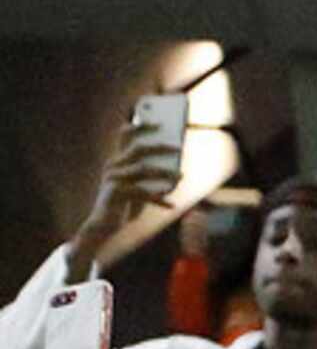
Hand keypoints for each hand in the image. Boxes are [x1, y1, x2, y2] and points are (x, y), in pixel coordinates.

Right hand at [70, 116, 184, 263]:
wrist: (103, 227)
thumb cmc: (124, 204)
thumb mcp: (140, 187)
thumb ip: (153, 174)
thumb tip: (176, 165)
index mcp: (117, 161)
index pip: (126, 135)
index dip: (141, 125)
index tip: (160, 121)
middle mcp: (113, 166)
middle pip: (139, 149)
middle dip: (160, 145)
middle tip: (179, 147)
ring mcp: (113, 179)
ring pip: (143, 169)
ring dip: (165, 172)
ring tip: (182, 176)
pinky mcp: (115, 194)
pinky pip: (142, 193)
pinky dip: (159, 199)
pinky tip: (172, 206)